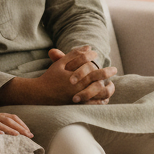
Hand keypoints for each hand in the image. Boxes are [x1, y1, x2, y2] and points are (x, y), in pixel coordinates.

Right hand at [0, 47, 116, 105]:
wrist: (40, 94)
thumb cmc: (50, 77)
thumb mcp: (60, 63)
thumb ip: (75, 55)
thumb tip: (89, 47)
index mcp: (75, 77)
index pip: (91, 66)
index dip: (95, 58)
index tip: (97, 54)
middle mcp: (78, 88)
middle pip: (98, 80)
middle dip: (108, 72)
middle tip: (114, 69)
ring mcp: (80, 98)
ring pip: (99, 94)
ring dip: (108, 89)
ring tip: (111, 84)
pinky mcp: (79, 106)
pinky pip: (95, 105)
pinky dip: (101, 100)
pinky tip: (104, 96)